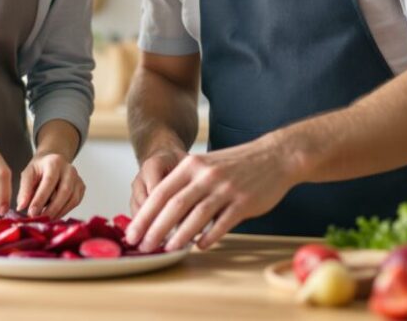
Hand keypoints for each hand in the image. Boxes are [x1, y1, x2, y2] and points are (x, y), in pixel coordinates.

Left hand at [16, 152, 84, 218]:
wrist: (52, 162)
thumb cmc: (39, 169)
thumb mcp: (28, 174)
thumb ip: (24, 190)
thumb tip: (21, 207)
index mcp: (54, 162)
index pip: (49, 182)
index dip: (40, 199)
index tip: (31, 212)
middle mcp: (69, 169)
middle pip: (64, 191)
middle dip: (51, 209)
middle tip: (39, 219)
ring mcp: (78, 178)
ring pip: (72, 199)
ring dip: (58, 212)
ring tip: (46, 219)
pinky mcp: (81, 187)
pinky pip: (75, 202)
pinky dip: (65, 211)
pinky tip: (54, 215)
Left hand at [125, 135, 295, 251]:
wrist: (274, 156)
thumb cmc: (236, 165)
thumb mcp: (206, 165)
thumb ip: (185, 185)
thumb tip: (161, 215)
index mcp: (191, 165)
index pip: (160, 192)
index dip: (144, 215)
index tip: (132, 233)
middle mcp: (205, 175)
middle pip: (174, 204)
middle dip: (155, 228)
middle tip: (143, 246)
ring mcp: (225, 188)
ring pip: (197, 215)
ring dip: (180, 235)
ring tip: (167, 249)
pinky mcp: (244, 201)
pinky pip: (223, 222)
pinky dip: (210, 235)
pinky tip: (200, 245)